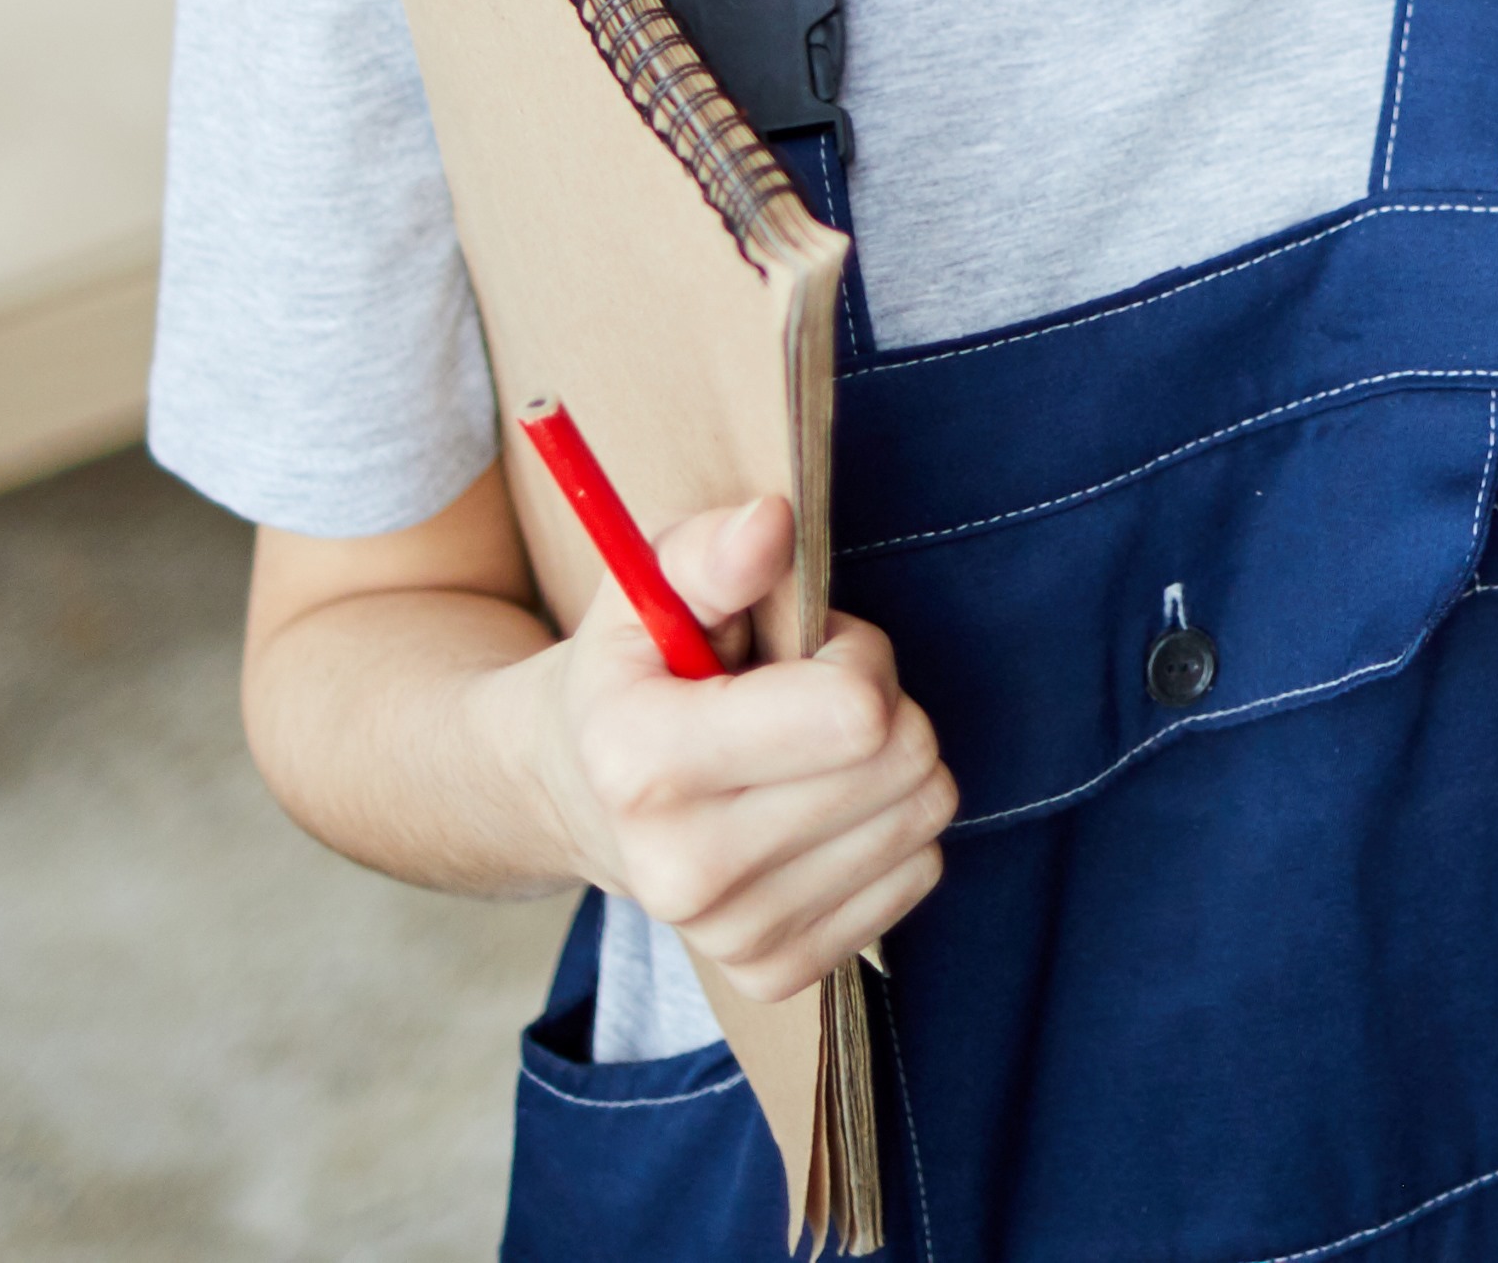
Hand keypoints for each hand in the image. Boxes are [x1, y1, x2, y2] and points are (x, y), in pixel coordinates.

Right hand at [494, 496, 957, 991]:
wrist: (575, 793)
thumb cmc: (634, 668)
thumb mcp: (647, 587)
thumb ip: (712, 552)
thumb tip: (773, 524)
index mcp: (641, 762)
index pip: (856, 714)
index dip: (856, 655)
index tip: (808, 648)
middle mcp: (681, 870)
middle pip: (904, 762)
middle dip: (880, 703)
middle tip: (809, 694)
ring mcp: (730, 935)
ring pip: (922, 820)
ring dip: (887, 764)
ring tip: (806, 749)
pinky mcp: (774, 974)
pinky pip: (918, 876)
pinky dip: (886, 829)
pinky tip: (814, 809)